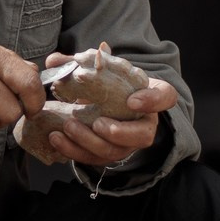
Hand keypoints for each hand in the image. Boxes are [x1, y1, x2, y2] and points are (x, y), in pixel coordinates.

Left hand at [36, 49, 177, 167]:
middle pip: (141, 136)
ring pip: (113, 152)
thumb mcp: (101, 70)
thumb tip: (54, 61)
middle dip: (118, 132)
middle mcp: (143, 124)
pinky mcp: (105, 154)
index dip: (152, 100)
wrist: (102, 106)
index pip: (165, 96)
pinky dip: (73, 150)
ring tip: (68, 126)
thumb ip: (80, 62)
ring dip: (89, 142)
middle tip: (97, 123)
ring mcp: (125, 143)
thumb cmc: (109, 85)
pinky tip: (55, 138)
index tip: (132, 100)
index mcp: (151, 97)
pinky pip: (93, 159)